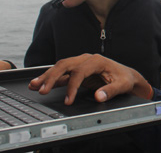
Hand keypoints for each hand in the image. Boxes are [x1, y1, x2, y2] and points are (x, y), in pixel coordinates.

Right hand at [28, 54, 152, 104]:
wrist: (126, 75)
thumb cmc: (124, 79)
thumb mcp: (122, 85)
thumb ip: (110, 91)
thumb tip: (98, 97)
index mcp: (96, 61)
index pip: (79, 72)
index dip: (72, 87)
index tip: (68, 101)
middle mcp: (86, 59)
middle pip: (65, 65)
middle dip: (51, 77)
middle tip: (41, 90)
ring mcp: (80, 63)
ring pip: (60, 67)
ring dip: (47, 76)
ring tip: (34, 85)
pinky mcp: (77, 69)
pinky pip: (62, 73)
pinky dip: (51, 78)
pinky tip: (40, 84)